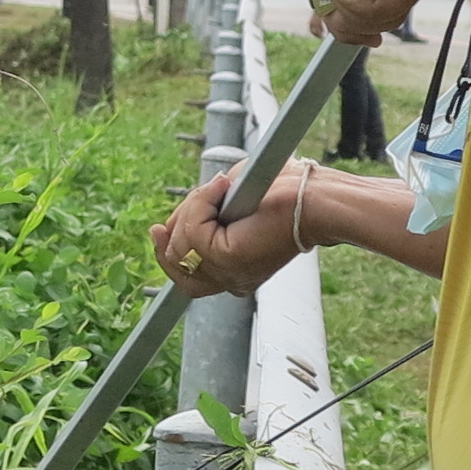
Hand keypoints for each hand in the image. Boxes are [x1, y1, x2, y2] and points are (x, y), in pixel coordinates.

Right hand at [149, 166, 302, 298]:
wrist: (314, 198)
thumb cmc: (284, 193)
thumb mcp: (230, 204)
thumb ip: (201, 217)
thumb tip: (166, 226)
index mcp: (235, 272)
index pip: (186, 277)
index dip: (166, 253)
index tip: (156, 230)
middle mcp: (230, 280)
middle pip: (177, 263)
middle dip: (178, 226)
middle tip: (201, 197)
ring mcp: (228, 274)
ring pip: (181, 245)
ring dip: (194, 208)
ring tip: (223, 189)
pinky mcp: (229, 259)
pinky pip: (193, 232)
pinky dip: (201, 204)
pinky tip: (223, 190)